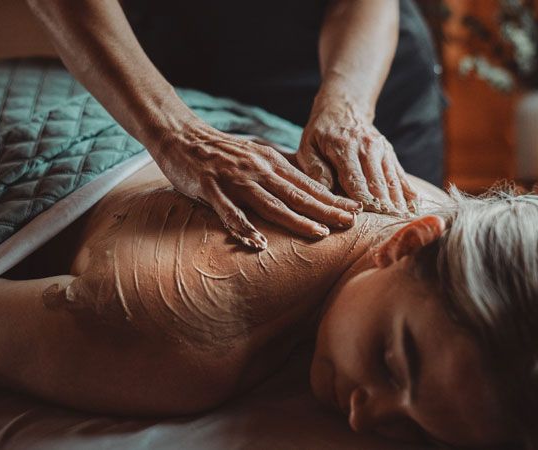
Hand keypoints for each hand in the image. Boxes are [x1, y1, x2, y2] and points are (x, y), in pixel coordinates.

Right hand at [153, 121, 361, 249]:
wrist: (182, 136)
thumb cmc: (221, 152)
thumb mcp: (256, 157)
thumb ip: (278, 172)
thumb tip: (305, 188)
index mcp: (271, 163)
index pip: (308, 185)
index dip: (333, 199)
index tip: (356, 211)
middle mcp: (258, 170)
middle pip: (297, 194)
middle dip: (326, 209)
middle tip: (351, 223)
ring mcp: (235, 179)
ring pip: (270, 203)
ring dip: (296, 219)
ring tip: (319, 233)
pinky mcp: (211, 188)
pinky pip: (230, 212)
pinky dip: (245, 228)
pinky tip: (259, 242)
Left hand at [296, 99, 417, 215]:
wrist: (343, 108)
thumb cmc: (320, 134)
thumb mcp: (308, 147)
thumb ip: (316, 170)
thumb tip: (327, 193)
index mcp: (344, 147)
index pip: (355, 181)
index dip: (361, 203)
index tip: (365, 221)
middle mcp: (367, 147)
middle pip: (378, 184)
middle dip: (382, 208)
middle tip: (386, 230)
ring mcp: (382, 149)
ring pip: (392, 182)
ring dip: (397, 204)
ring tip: (401, 224)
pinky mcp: (390, 153)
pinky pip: (400, 175)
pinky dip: (408, 192)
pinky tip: (414, 208)